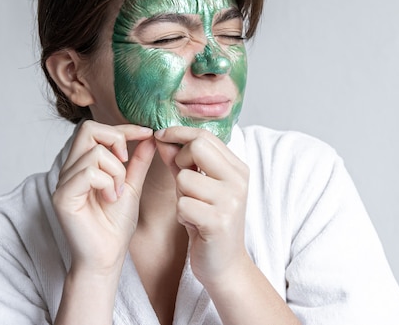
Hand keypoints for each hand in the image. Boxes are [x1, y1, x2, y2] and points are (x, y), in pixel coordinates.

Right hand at [52, 120, 155, 274]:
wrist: (107, 257)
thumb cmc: (115, 226)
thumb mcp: (132, 186)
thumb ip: (138, 162)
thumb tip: (150, 137)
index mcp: (83, 164)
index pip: (96, 129)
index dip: (123, 127)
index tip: (147, 132)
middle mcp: (69, 169)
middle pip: (88, 129)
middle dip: (116, 139)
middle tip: (127, 164)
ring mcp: (63, 182)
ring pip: (94, 152)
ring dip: (116, 171)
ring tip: (118, 192)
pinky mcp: (63, 197)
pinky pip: (88, 173)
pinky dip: (107, 183)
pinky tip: (110, 199)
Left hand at [154, 126, 249, 286]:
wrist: (225, 265)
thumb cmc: (209, 223)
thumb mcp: (195, 187)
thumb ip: (179, 161)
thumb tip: (161, 137)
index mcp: (237, 168)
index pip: (204, 136)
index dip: (178, 133)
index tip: (160, 136)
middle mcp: (238, 180)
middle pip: (197, 146)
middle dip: (180, 161)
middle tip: (183, 180)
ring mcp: (231, 201)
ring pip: (184, 178)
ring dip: (180, 195)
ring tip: (193, 210)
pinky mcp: (219, 222)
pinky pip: (183, 204)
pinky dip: (181, 215)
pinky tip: (193, 225)